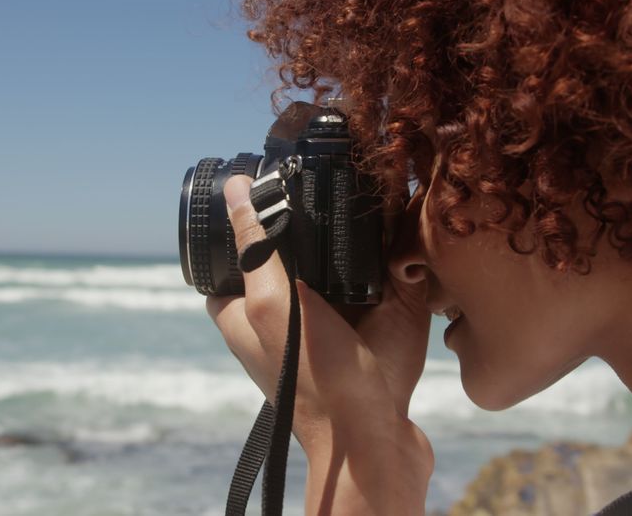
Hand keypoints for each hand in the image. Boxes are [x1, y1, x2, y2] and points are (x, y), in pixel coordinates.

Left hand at [206, 175, 432, 514]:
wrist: (371, 446)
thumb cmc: (316, 381)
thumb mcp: (273, 304)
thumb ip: (254, 248)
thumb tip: (233, 190)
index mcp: (243, 312)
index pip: (234, 250)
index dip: (249, 217)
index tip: (272, 184)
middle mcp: (279, 318)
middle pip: (287, 253)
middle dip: (308, 226)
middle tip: (331, 193)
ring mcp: (320, 330)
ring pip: (333, 267)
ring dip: (350, 245)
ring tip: (368, 213)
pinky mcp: (361, 339)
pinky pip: (369, 289)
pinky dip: (382, 269)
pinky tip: (398, 249)